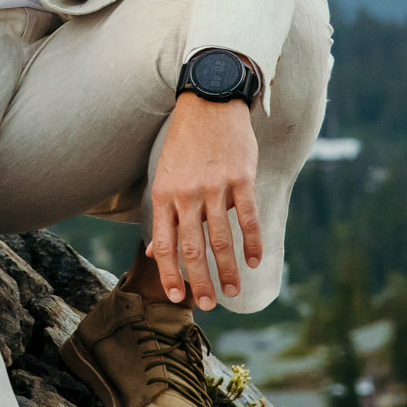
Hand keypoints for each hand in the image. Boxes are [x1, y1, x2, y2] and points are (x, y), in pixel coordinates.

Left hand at [146, 93, 259, 308]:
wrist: (209, 102)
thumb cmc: (185, 143)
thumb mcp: (164, 176)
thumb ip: (162, 215)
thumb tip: (152, 253)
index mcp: (164, 195)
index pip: (164, 244)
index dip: (170, 273)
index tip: (177, 297)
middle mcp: (186, 194)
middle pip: (192, 248)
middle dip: (200, 281)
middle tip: (209, 304)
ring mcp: (214, 186)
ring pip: (220, 238)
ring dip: (228, 269)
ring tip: (233, 290)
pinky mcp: (240, 178)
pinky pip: (246, 217)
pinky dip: (251, 242)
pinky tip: (254, 260)